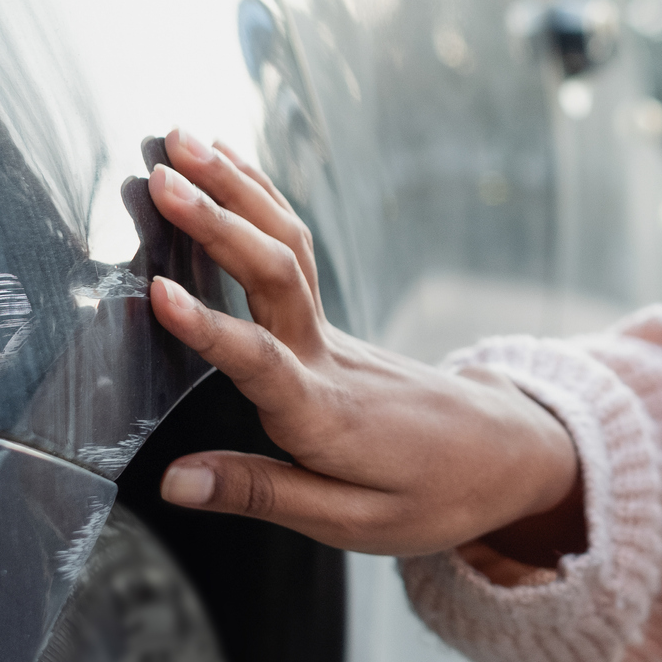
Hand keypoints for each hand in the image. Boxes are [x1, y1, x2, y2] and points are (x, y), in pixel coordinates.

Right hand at [141, 129, 581, 561]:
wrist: (504, 454)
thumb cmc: (432, 496)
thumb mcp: (352, 522)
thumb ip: (261, 493)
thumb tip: (171, 482)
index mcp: (326, 414)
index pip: (262, 364)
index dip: (209, 330)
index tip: (157, 292)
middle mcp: (328, 356)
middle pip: (275, 276)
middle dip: (217, 223)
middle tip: (159, 177)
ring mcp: (333, 331)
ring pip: (286, 245)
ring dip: (234, 189)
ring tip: (179, 139)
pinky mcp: (330, 322)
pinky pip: (293, 247)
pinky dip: (259, 198)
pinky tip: (226, 162)